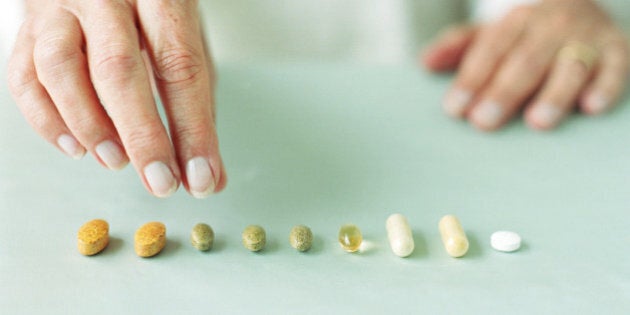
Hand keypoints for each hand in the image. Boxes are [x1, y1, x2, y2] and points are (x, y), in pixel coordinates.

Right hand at [7, 0, 225, 197]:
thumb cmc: (150, 11)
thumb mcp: (186, 41)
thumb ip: (198, 105)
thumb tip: (210, 175)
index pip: (180, 68)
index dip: (193, 129)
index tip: (202, 177)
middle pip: (119, 70)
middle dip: (143, 137)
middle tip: (162, 183)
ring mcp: (61, 10)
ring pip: (61, 69)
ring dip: (90, 126)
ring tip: (116, 162)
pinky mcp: (28, 28)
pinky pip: (25, 77)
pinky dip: (48, 121)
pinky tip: (77, 148)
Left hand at [423, 0, 628, 130]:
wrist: (579, 7)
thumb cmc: (525, 35)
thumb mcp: (491, 35)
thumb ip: (458, 47)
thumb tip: (424, 63)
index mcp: (517, 21)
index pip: (490, 51)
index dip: (471, 80)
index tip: (454, 109)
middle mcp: (552, 26)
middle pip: (525, 61)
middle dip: (503, 92)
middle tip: (484, 122)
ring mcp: (586, 38)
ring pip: (570, 66)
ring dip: (554, 94)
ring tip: (537, 122)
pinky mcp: (618, 51)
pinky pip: (616, 69)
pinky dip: (606, 87)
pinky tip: (591, 108)